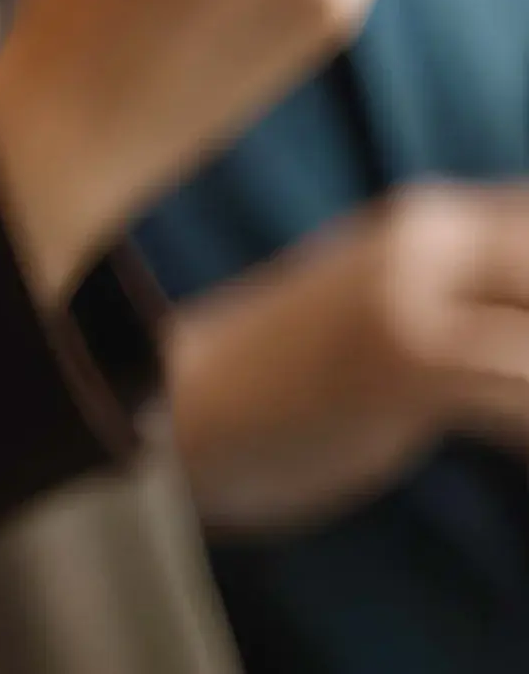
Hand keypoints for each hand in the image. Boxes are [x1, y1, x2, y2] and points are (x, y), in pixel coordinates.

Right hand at [169, 183, 528, 535]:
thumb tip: (522, 311)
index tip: (524, 351)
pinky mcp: (404, 356)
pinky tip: (522, 452)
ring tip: (512, 415)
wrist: (180, 408)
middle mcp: (430, 238)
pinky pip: (522, 390)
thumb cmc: (296, 378)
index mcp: (434, 222)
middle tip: (514, 382)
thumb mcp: (396, 315)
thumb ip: (474, 296)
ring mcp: (414, 292)